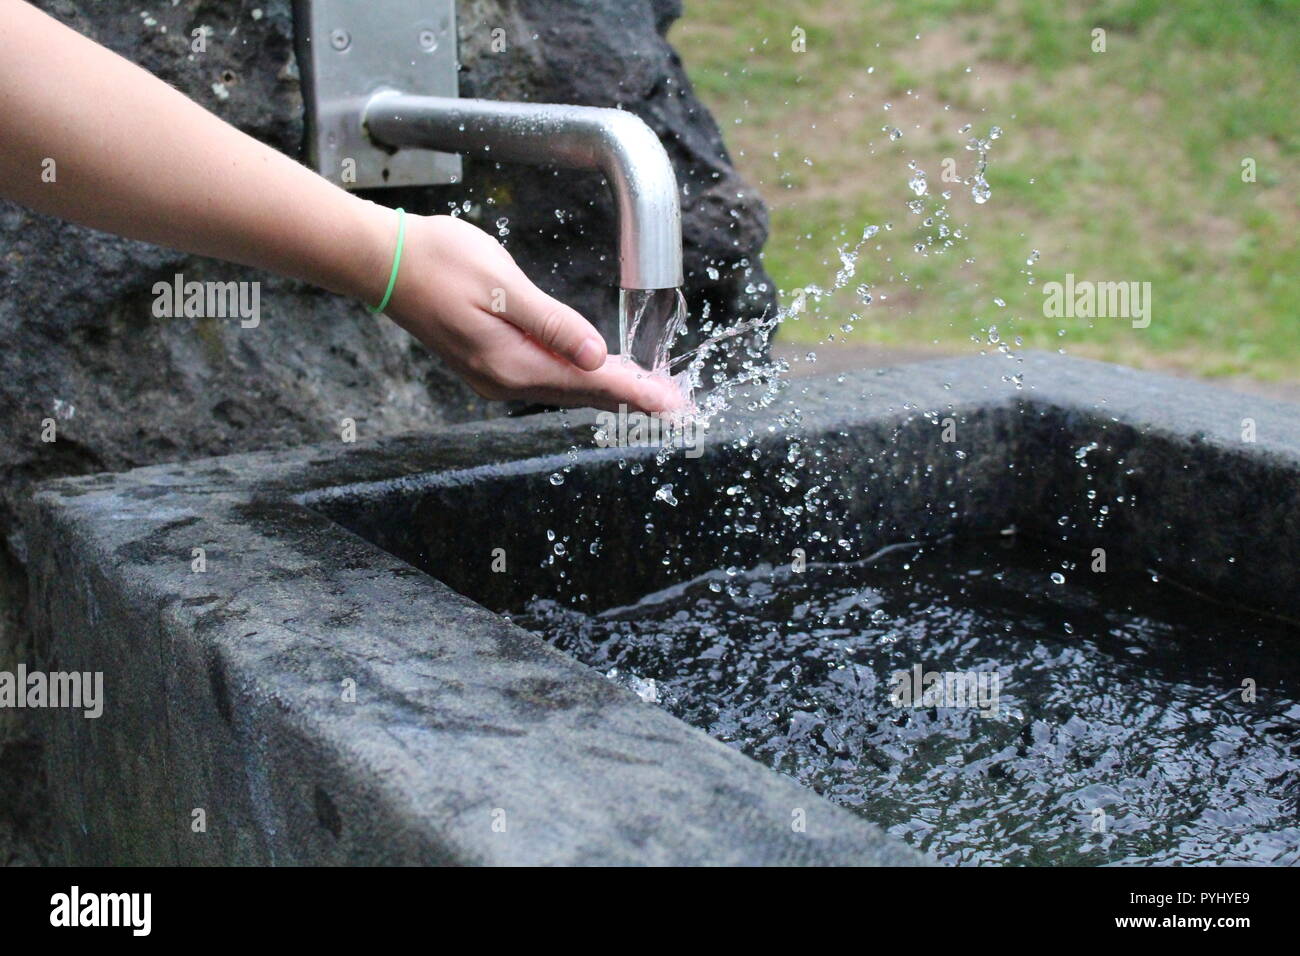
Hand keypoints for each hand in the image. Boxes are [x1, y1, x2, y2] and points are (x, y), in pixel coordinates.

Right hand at [376, 213, 681, 413]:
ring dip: (608, 390)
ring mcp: (494, 376)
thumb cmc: (439, 262)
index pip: (589, 382)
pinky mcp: (488, 363)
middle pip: (582, 394)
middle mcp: (505, 380)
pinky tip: (597, 374)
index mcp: (512, 363)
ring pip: (565, 389)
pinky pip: (546, 379)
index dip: (636, 390)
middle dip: (630, 396)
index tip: (671, 402)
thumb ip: (552, 324)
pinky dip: (580, 380)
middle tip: (674, 404)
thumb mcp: (503, 286)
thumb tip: (596, 357)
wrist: (381, 262)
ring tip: (648, 392)